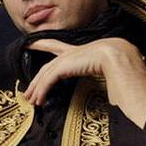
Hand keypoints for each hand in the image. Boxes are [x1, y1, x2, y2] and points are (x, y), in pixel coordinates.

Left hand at [24, 37, 145, 127]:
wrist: (118, 56)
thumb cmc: (118, 61)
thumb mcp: (103, 65)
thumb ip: (98, 71)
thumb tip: (107, 84)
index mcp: (79, 51)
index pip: (55, 46)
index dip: (41, 44)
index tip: (30, 43)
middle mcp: (69, 53)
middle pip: (46, 67)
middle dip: (36, 80)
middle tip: (28, 92)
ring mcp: (65, 59)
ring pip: (44, 75)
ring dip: (36, 89)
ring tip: (31, 101)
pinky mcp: (62, 67)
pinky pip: (47, 81)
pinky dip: (42, 91)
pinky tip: (38, 101)